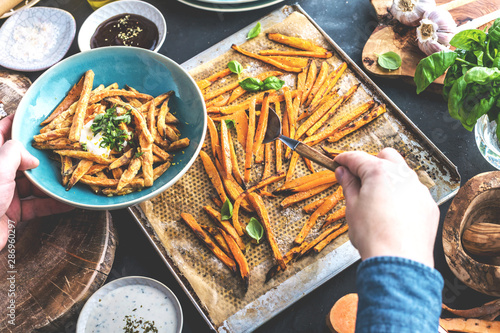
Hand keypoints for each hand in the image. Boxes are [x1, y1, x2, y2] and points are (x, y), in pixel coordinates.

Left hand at [0, 115, 73, 249]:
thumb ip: (16, 154)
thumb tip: (32, 156)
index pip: (1, 133)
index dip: (16, 124)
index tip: (34, 118)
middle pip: (22, 160)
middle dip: (42, 157)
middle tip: (62, 151)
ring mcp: (4, 194)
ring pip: (32, 183)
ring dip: (51, 183)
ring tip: (70, 177)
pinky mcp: (12, 212)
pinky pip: (36, 206)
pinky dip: (53, 204)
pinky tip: (68, 201)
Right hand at [334, 148, 438, 266]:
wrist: (398, 261)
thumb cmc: (373, 236)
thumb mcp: (352, 207)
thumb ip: (348, 185)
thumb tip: (343, 173)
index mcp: (380, 172)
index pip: (357, 158)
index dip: (344, 160)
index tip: (338, 163)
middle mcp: (403, 176)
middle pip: (385, 157)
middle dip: (371, 163)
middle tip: (358, 179)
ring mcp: (419, 190)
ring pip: (403, 174)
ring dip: (388, 179)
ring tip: (376, 199)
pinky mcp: (428, 206)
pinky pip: (414, 193)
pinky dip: (402, 196)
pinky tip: (393, 213)